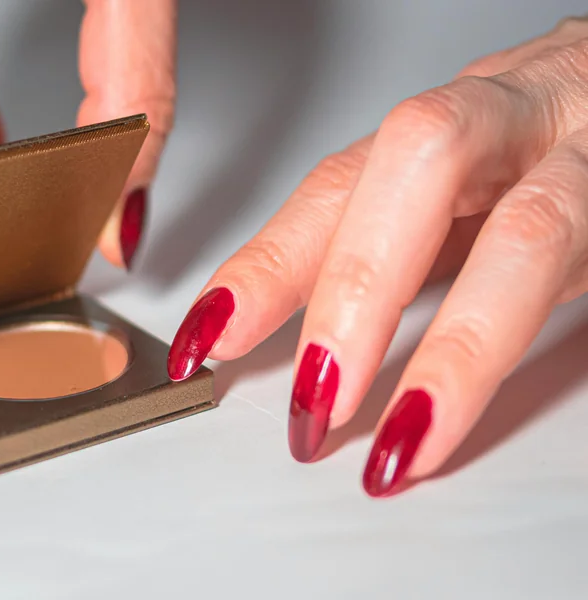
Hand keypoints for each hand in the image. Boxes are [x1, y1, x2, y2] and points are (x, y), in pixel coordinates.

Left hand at [167, 17, 587, 496]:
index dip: (268, 264)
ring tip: (397, 437)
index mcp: (450, 124)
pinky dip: (520, 354)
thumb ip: (400, 245)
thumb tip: (312, 335)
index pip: (339, 184)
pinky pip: (584, 266)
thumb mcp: (469, 192)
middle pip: (420, 163)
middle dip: (355, 288)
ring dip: (455, 347)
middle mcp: (518, 114)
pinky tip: (467, 417)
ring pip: (530, 228)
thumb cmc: (561, 152)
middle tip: (314, 397)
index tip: (206, 341)